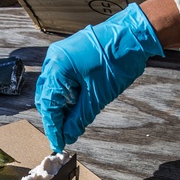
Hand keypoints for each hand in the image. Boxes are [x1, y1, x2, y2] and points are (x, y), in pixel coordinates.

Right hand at [35, 3, 163, 151]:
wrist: (133, 35)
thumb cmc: (117, 61)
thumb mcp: (97, 96)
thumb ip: (79, 117)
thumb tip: (69, 134)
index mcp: (57, 68)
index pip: (48, 105)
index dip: (53, 127)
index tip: (57, 144)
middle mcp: (53, 59)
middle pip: (46, 97)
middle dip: (55, 117)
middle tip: (65, 135)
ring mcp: (60, 55)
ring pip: (53, 89)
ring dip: (61, 106)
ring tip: (73, 122)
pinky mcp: (69, 55)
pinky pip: (61, 79)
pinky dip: (67, 94)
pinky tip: (76, 106)